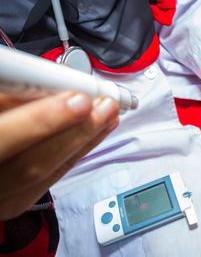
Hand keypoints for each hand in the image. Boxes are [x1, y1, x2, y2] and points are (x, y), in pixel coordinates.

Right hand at [0, 92, 118, 219]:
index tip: (77, 99)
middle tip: (105, 106)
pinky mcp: (16, 201)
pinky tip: (95, 132)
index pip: (2, 140)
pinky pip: (54, 177)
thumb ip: (9, 96)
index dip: (42, 120)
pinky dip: (78, 151)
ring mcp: (0, 199)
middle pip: (33, 164)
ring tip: (109, 114)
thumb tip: (50, 81)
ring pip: (49, 173)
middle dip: (76, 131)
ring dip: (84, 140)